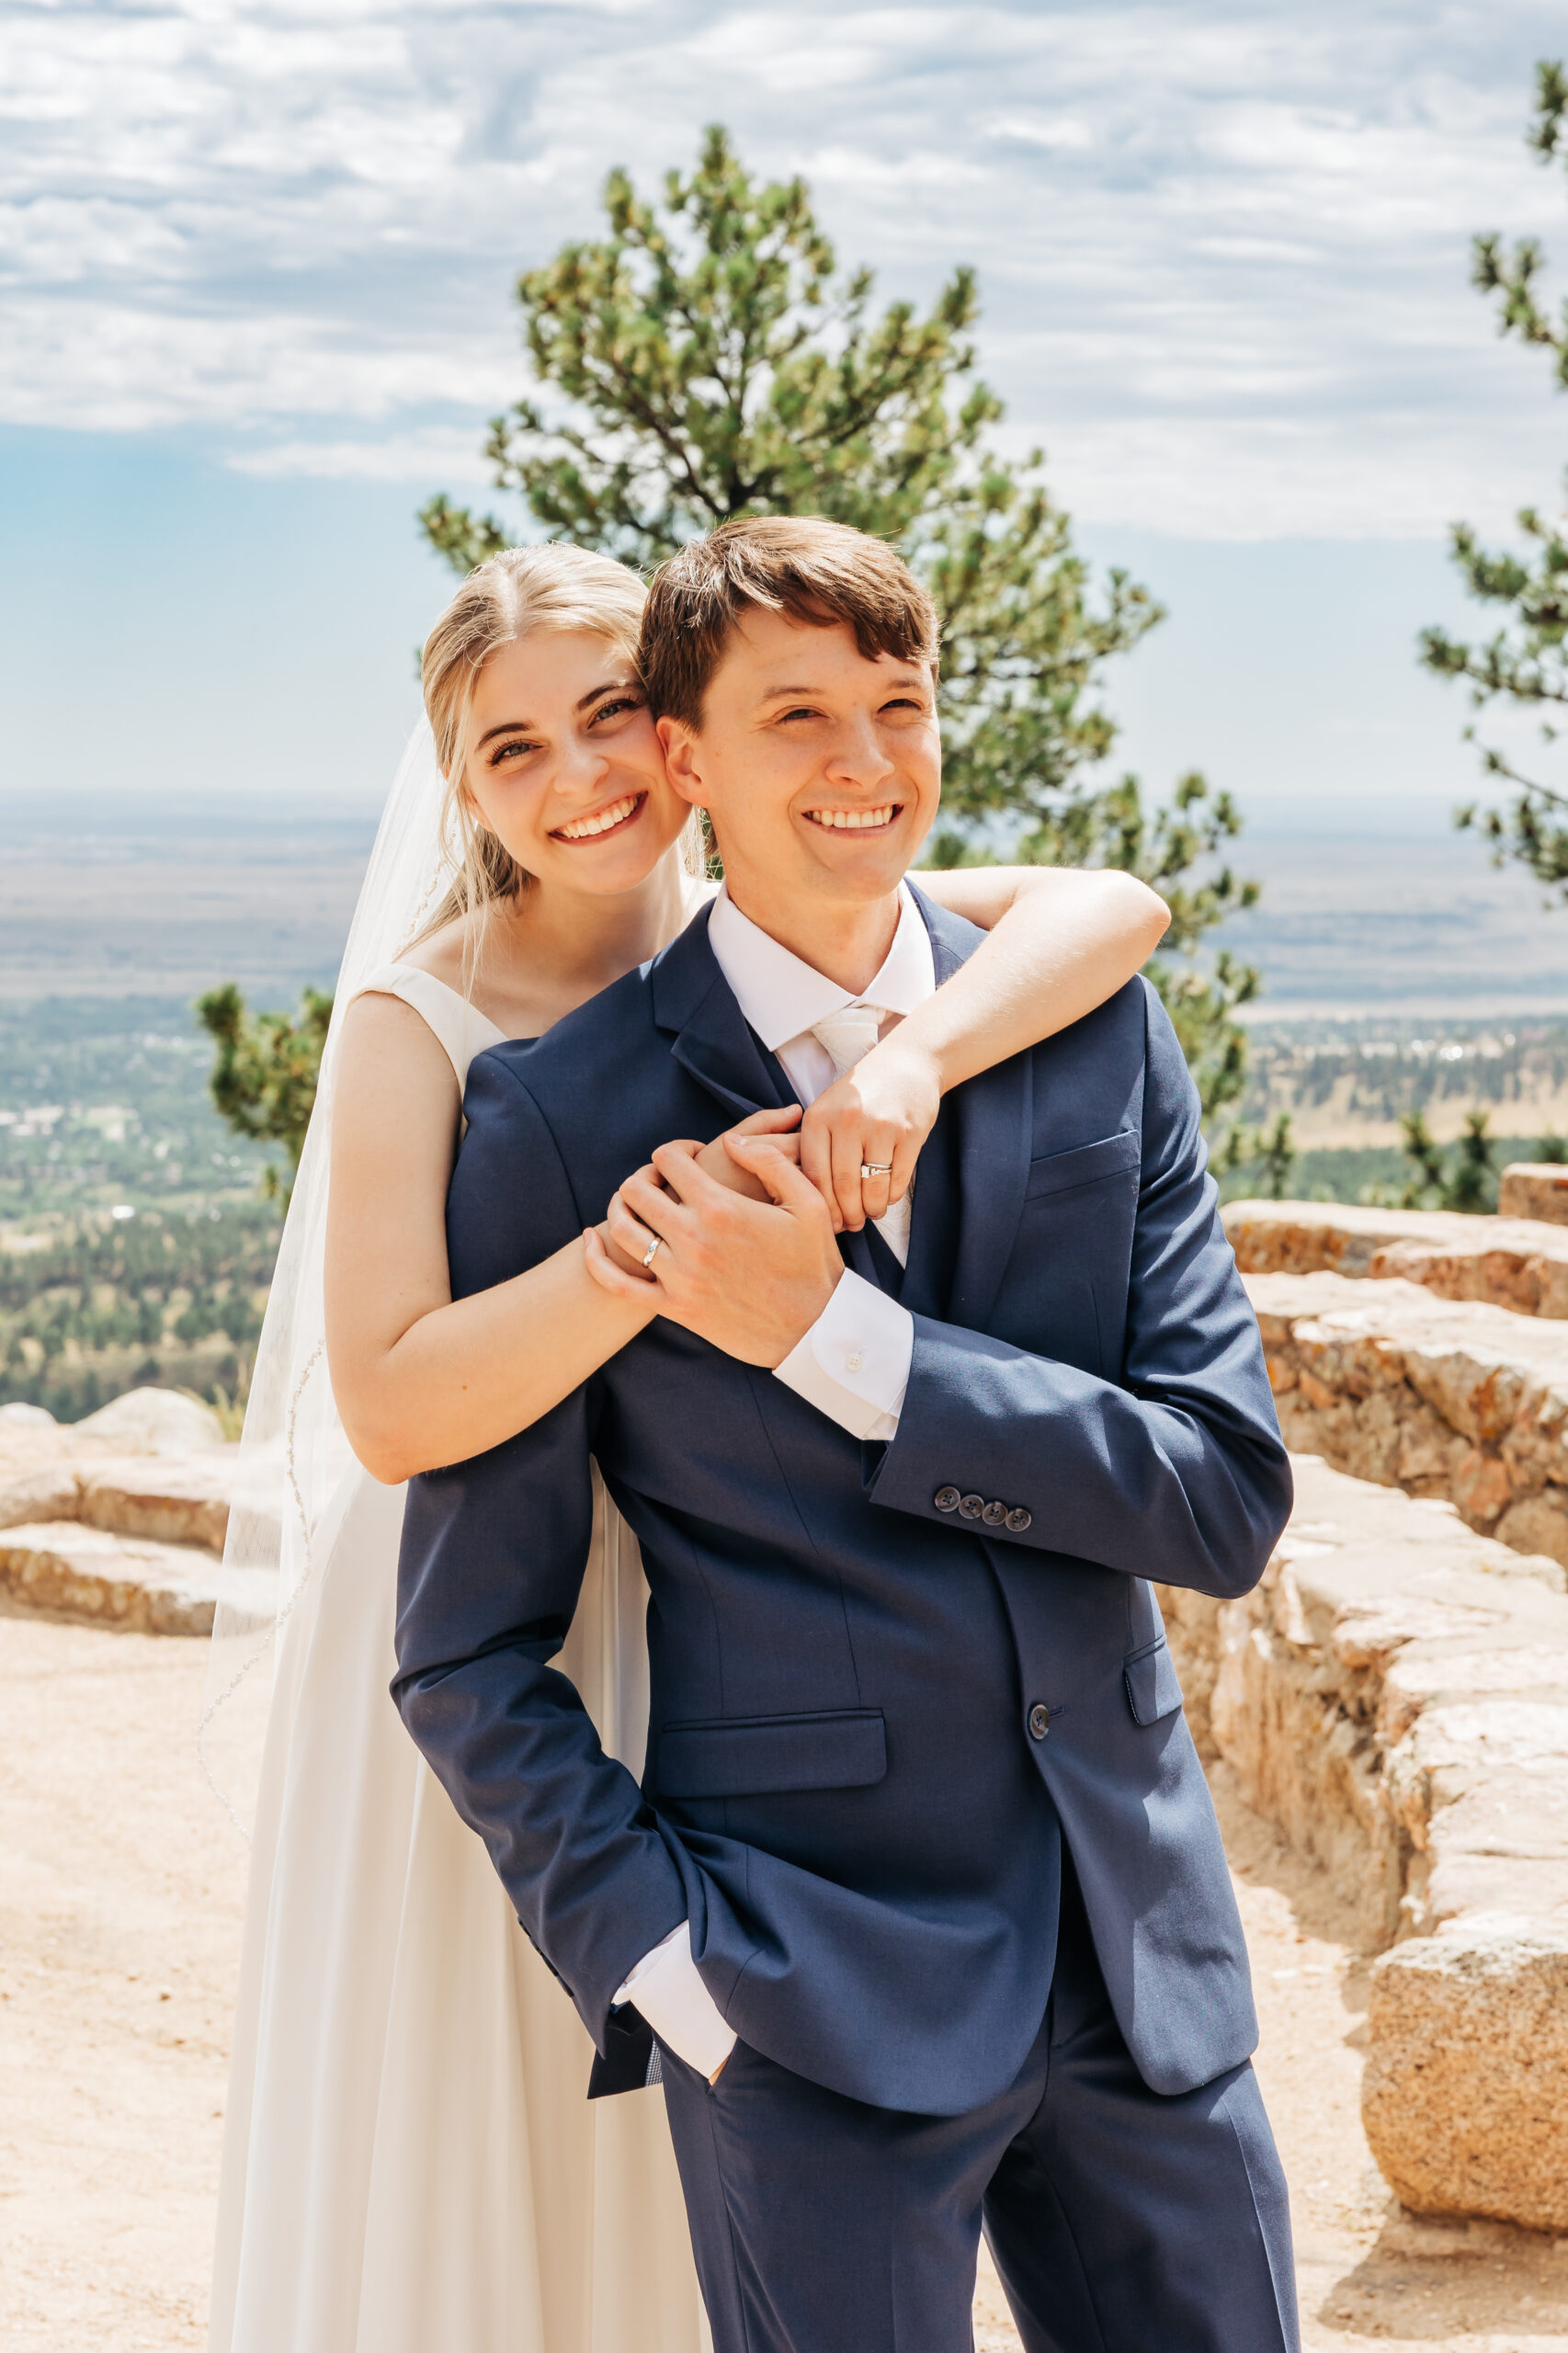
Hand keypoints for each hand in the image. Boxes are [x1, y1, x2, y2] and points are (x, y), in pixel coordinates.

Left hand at [585, 1134, 842, 1365]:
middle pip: (636, 1189)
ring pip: (621, 1229)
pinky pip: (616, 1283)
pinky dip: (595, 1259)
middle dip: (645, 1176)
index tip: (690, 1157)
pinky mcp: (673, 1307)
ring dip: (620, 1207)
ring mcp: (679, 1276)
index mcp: (722, 1208)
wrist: (815, 1329)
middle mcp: (693, 1239)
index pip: (669, 1159)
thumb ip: (769, 1161)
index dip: (676, 1149)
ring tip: (636, 1204)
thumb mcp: (809, 1202)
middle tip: (663, 1181)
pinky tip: (591, 1241)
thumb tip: (729, 1140)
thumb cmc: (814, 1263)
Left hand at [800, 1027, 939, 1232]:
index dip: (820, 1205)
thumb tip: (805, 1198)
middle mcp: (847, 1120)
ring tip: (869, 1215)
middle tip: (850, 1226)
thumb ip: (814, 1145)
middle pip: (843, 1185)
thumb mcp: (827, 1109)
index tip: (826, 1221)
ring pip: (872, 1187)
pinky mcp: (910, 1132)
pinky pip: (898, 1179)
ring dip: (871, 1210)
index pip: (814, 1174)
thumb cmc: (861, 1094)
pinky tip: (886, 1199)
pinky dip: (891, 1197)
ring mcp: (881, 1126)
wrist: (907, 1063)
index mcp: (819, 1116)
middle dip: (847, 1214)